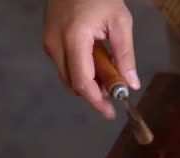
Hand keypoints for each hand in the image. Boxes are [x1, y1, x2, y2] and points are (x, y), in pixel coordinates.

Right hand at [42, 0, 139, 118]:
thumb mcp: (120, 23)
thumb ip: (125, 56)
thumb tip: (131, 84)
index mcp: (74, 38)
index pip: (82, 82)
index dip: (96, 101)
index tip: (110, 112)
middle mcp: (55, 43)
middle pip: (73, 84)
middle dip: (94, 93)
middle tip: (115, 89)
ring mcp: (49, 42)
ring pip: (67, 76)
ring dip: (88, 82)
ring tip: (108, 71)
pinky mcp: (48, 40)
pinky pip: (64, 65)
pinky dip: (81, 70)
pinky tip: (97, 61)